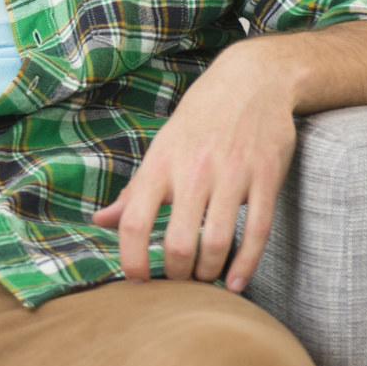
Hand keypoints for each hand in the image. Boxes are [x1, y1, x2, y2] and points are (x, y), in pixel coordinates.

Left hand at [94, 42, 298, 291]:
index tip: (136, 280)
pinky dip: (246, 263)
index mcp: (159, 166)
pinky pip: (258, 231)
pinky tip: (235, 282)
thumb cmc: (199, 122)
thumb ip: (134, 191)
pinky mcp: (266, 178)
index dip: (130, 258)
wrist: (251, 82)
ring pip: (217, 240)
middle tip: (178, 284)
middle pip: (177, 241)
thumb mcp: (160, 150)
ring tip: (204, 281)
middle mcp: (192, 172)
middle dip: (176, 273)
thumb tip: (99, 221)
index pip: (133, 221)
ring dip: (208, 272)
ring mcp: (232, 175)